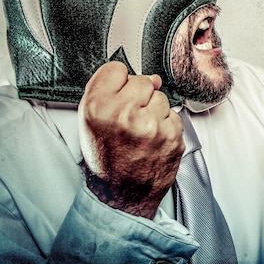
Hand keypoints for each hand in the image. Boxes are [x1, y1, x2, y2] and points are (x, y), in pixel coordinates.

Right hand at [78, 61, 183, 217]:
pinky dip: (166, 125)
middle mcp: (125, 114)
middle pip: (142, 81)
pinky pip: (174, 115)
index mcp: (99, 108)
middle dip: (139, 97)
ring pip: (161, 97)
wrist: (121, 195)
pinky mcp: (172, 137)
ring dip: (154, 111)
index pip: (116, 69)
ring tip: (142, 132)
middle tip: (130, 119)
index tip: (117, 97)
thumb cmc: (106, 158)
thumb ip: (108, 90)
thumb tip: (148, 77)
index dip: (118, 84)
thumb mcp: (89, 121)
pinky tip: (153, 140)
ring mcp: (152, 126)